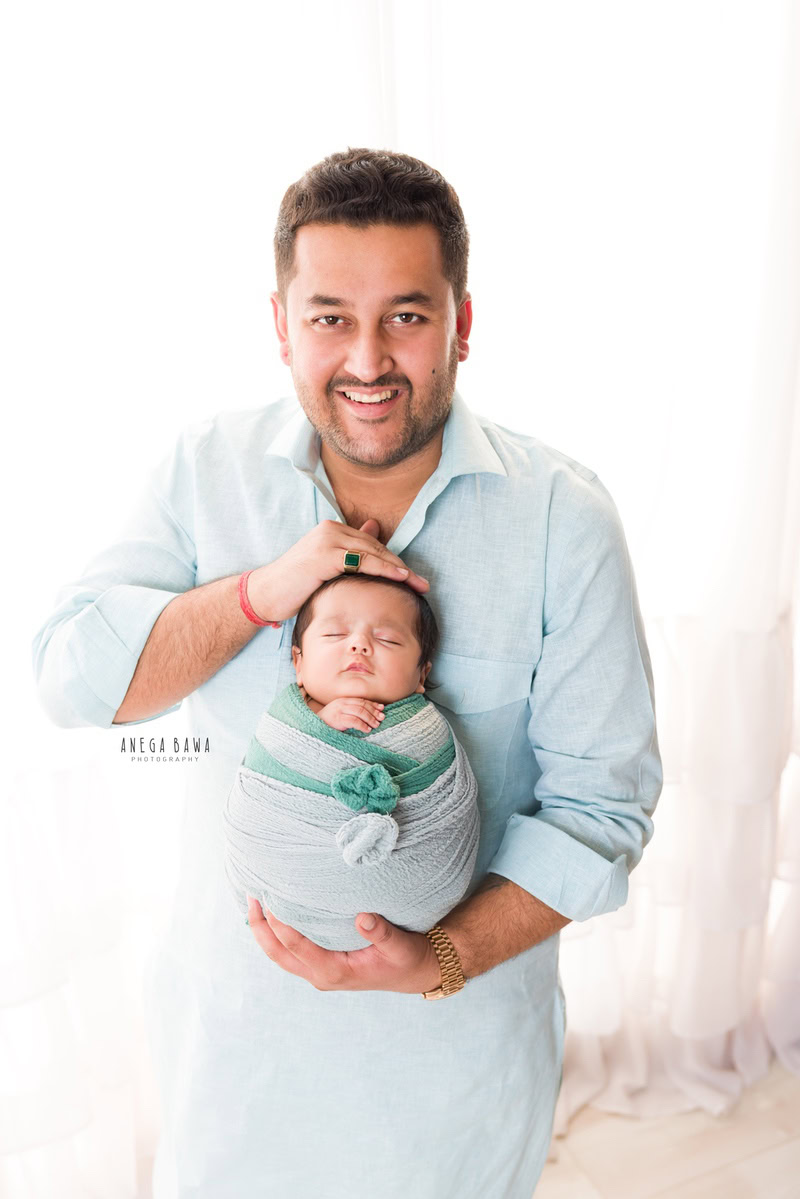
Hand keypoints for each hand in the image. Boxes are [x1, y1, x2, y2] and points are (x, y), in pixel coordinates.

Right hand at [246, 519, 429, 623]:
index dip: (394, 562)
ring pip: (373, 553)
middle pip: (376, 547)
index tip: (414, 578)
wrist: (266, 594)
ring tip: (418, 584)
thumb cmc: (295, 586)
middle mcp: (331, 530)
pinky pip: (363, 562)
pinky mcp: (326, 555)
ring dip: (399, 569)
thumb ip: (347, 558)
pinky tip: (400, 578)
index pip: (372, 545)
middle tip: (423, 583)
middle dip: (402, 566)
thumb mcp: (326, 571)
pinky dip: (384, 569)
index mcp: (332, 530)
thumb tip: (372, 542)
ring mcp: (328, 540)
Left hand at [246, 897, 441, 993]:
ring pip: (280, 955)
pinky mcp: (321, 966)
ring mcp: (319, 973)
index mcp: (335, 971)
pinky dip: (277, 935)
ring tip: (254, 902)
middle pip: (278, 954)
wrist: (415, 973)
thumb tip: (362, 917)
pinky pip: (290, 953)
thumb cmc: (408, 959)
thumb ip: (382, 932)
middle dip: (261, 928)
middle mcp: (321, 976)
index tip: (270, 897)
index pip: (296, 946)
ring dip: (265, 932)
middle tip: (251, 896)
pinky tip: (275, 914)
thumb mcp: (401, 946)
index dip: (279, 923)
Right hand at [316, 696, 385, 732]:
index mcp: (343, 700)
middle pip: (362, 705)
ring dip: (370, 719)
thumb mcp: (340, 712)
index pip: (361, 700)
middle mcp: (342, 703)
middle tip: (382, 718)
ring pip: (360, 712)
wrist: (313, 726)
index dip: (373, 704)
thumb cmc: (328, 721)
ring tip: (376, 725)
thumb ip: (351, 710)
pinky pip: (354, 721)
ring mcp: (339, 710)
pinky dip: (362, 725)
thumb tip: (368, 713)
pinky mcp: (338, 719)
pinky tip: (367, 730)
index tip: (382, 708)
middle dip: (374, 711)